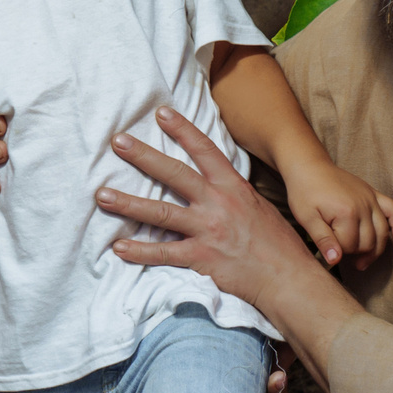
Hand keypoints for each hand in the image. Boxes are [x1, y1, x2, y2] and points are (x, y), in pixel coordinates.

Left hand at [100, 108, 364, 383]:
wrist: (290, 279)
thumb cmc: (279, 247)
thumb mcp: (260, 210)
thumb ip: (235, 197)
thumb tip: (219, 188)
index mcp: (234, 188)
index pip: (205, 150)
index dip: (183, 130)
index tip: (161, 114)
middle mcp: (219, 204)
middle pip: (174, 174)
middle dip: (143, 156)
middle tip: (117, 142)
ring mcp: (209, 230)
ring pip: (161, 212)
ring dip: (129, 203)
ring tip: (102, 196)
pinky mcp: (202, 258)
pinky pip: (164, 253)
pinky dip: (140, 251)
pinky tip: (118, 248)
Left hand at [286, 159, 392, 269]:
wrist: (309, 166)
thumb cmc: (304, 192)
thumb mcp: (307, 218)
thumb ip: (323, 240)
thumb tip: (335, 260)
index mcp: (346, 213)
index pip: (350, 246)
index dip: (339, 252)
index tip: (327, 249)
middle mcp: (364, 206)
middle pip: (368, 242)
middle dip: (357, 254)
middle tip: (344, 259)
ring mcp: (371, 199)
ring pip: (382, 232)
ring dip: (376, 250)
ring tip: (362, 263)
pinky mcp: (373, 193)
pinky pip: (392, 210)